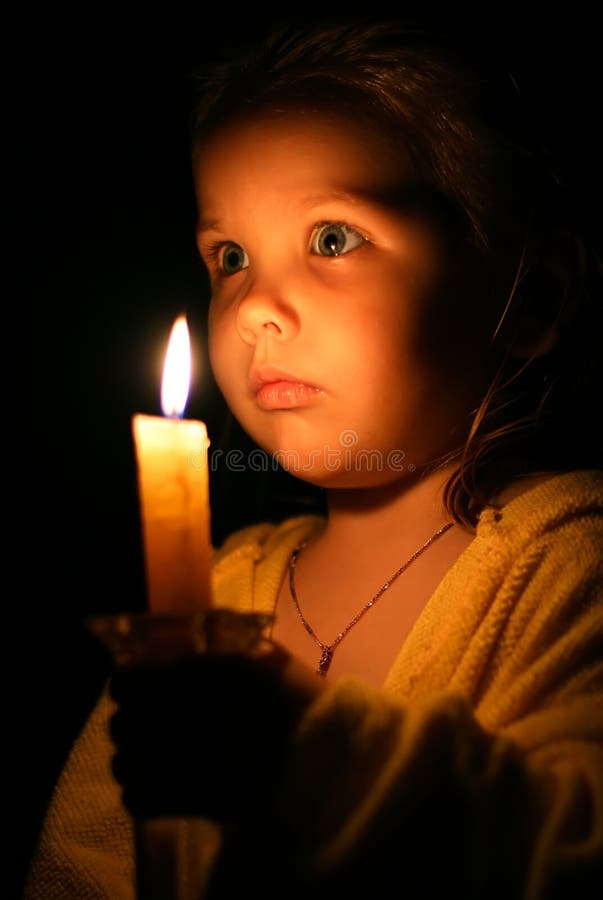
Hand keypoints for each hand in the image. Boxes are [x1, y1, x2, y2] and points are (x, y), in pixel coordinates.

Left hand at [109, 642, 322, 821]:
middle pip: (119, 724)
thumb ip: (223, 643)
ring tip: (157, 756)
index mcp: (189, 676)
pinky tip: (163, 784)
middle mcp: (170, 718)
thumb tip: (191, 643)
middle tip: (153, 721)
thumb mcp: (260, 653)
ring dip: (135, 758)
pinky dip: (144, 791)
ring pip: (122, 763)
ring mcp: (173, 765)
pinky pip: (137, 798)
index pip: (125, 682)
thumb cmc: (294, 697)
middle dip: (132, 722)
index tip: (143, 686)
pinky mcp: (183, 803)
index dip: (130, 684)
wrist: (320, 756)